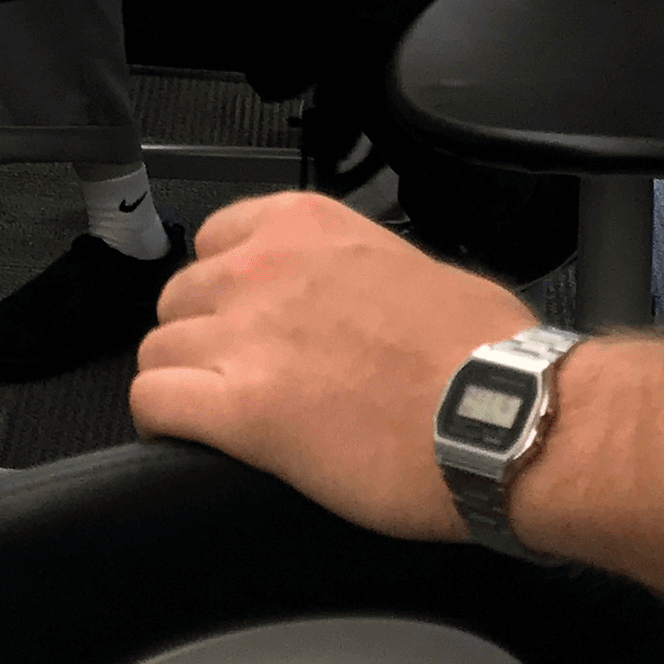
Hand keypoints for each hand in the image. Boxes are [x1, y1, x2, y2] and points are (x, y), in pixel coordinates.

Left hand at [133, 192, 530, 541]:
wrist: (509, 414)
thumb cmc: (487, 352)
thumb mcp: (416, 267)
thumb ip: (355, 271)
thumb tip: (352, 298)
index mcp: (304, 225)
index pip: (213, 242)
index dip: (225, 289)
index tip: (243, 318)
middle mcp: (263, 269)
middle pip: (180, 298)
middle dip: (203, 337)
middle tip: (244, 375)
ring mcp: (246, 336)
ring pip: (158, 350)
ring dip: (184, 382)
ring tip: (223, 416)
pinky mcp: (241, 410)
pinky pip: (155, 401)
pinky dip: (164, 422)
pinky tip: (190, 438)